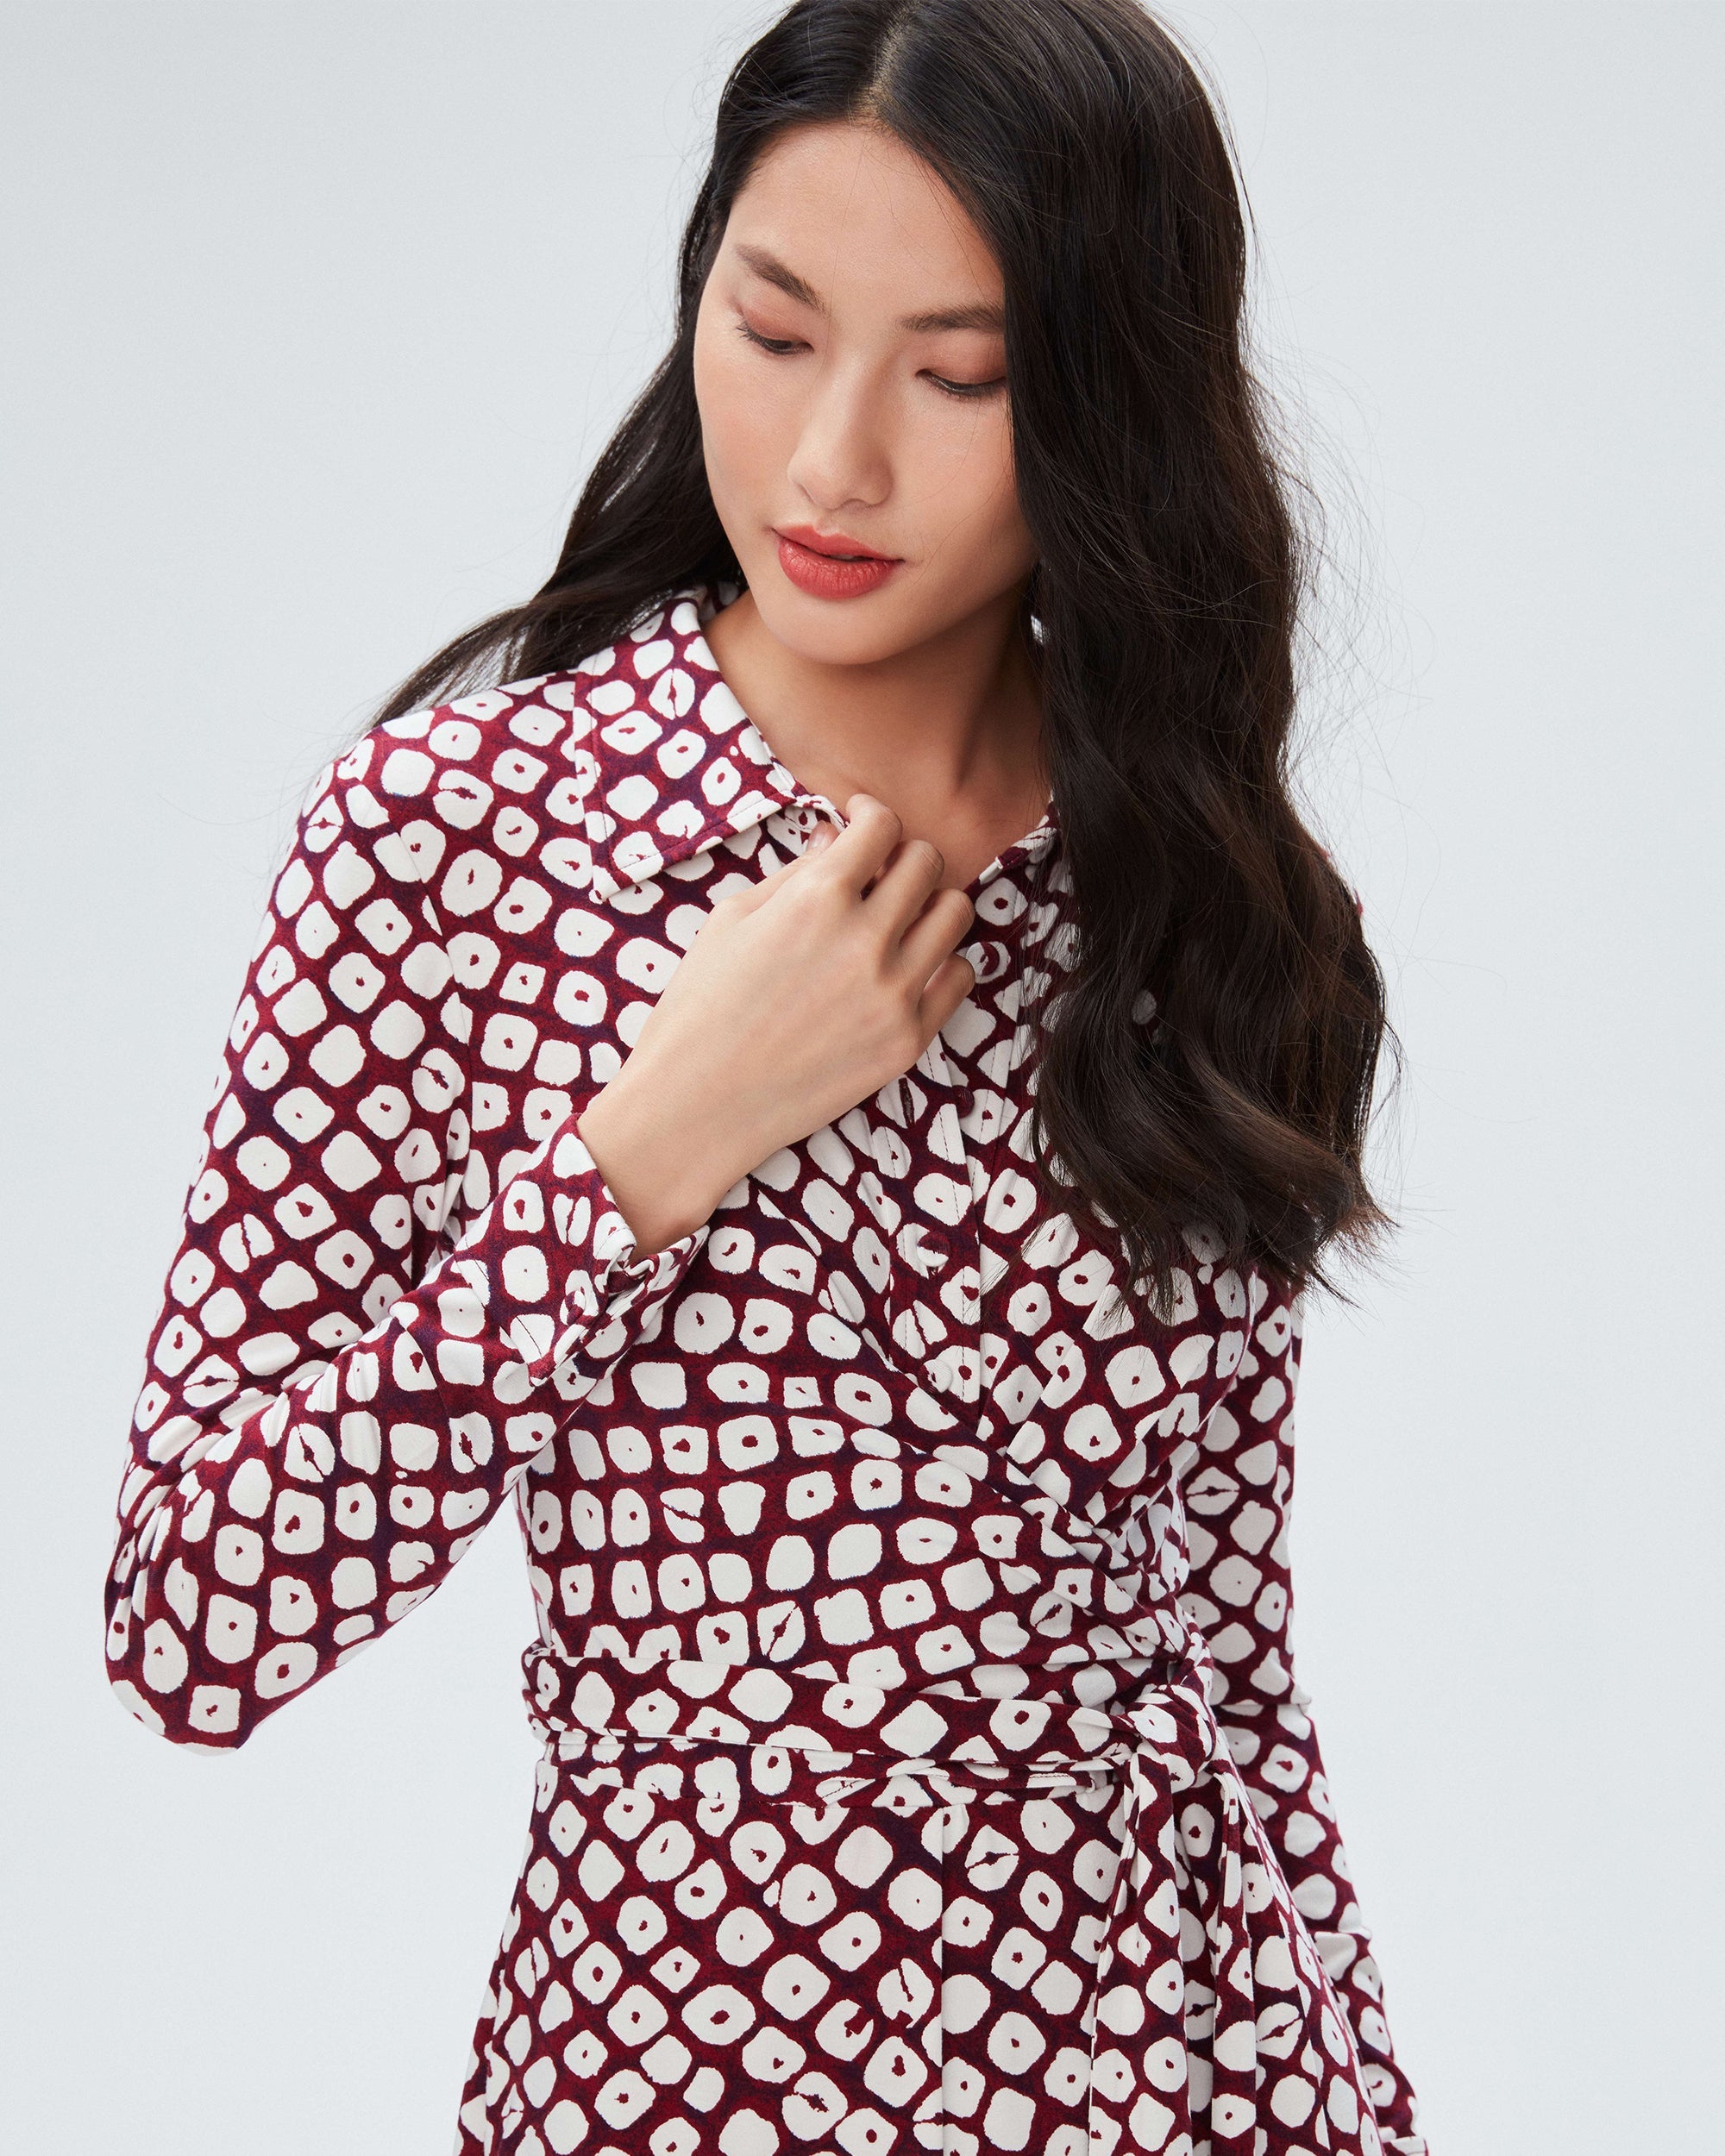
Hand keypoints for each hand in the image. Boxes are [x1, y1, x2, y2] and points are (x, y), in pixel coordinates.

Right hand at [575, 793, 975, 1256]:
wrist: (699, 1105)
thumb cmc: (701, 1008)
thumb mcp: (731, 921)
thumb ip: (795, 874)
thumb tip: (837, 838)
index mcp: (817, 898)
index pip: (883, 826)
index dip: (871, 815)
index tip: (862, 823)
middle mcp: (865, 939)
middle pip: (928, 863)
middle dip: (902, 858)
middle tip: (879, 874)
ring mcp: (894, 992)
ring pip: (956, 914)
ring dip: (929, 906)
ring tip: (898, 921)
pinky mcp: (908, 1039)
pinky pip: (960, 976)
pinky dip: (940, 963)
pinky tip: (907, 968)